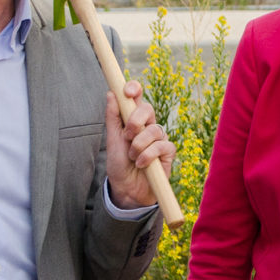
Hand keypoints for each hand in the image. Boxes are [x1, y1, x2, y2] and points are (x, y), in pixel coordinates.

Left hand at [105, 80, 175, 209]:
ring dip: (139, 145)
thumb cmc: (119, 165)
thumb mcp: (112, 140)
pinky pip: (162, 145)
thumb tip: (111, 93)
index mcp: (133, 120)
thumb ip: (113, 117)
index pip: (136, 98)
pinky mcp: (168, 152)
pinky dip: (148, 155)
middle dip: (135, 120)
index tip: (128, 91)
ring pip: (154, 129)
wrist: (127, 189)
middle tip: (127, 135)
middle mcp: (148, 126)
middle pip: (148, 109)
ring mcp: (159, 138)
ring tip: (132, 157)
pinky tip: (142, 164)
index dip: (134, 89)